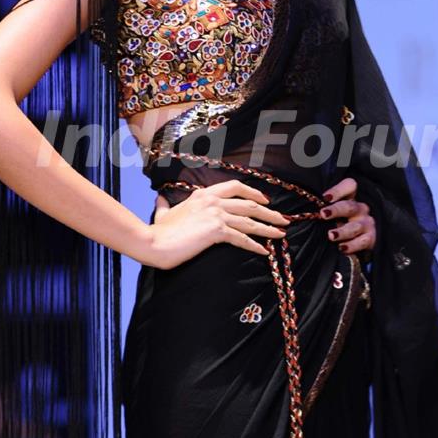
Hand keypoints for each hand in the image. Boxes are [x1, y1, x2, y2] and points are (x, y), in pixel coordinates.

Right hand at [142, 179, 290, 268]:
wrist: (154, 242)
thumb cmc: (158, 231)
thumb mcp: (163, 213)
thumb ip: (164, 205)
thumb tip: (160, 199)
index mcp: (203, 194)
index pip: (235, 187)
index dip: (253, 192)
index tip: (265, 200)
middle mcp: (212, 201)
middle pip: (249, 204)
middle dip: (268, 212)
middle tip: (283, 219)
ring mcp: (216, 214)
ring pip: (249, 221)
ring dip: (268, 228)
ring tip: (281, 234)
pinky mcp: (216, 230)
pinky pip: (242, 238)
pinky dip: (255, 245)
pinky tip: (264, 251)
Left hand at [320, 177, 375, 257]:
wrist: (358, 242)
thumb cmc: (339, 224)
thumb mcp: (331, 214)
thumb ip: (321, 210)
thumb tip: (297, 213)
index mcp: (350, 198)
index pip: (349, 186)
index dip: (338, 190)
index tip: (324, 197)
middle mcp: (360, 209)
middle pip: (349, 206)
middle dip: (336, 210)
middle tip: (323, 214)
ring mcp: (367, 223)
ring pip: (355, 226)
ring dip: (342, 231)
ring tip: (331, 235)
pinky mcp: (370, 238)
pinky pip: (363, 241)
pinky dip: (352, 245)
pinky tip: (342, 248)